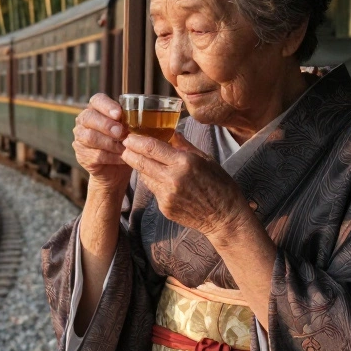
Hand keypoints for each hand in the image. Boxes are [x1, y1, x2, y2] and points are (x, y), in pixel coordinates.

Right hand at [72, 93, 131, 188]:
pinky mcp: (81, 156)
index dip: (106, 106)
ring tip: (125, 147)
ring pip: (90, 137)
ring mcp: (80, 139)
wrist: (115, 169)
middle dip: (106, 125)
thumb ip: (130, 121)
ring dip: (110, 143)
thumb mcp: (128, 129)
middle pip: (88, 117)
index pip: (96, 100)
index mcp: (96, 109)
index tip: (118, 113)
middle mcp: (84, 122)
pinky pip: (96, 155)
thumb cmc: (124, 143)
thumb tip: (144, 117)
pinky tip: (122, 157)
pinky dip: (112, 157)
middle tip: (121, 132)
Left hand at [120, 132, 250, 239]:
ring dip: (140, 167)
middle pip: (141, 162)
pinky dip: (153, 181)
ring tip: (140, 159)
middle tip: (125, 146)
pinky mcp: (164, 207)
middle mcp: (172, 179)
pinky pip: (153, 189)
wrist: (224, 217)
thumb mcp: (206, 159)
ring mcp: (166, 195)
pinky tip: (159, 178)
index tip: (129, 137)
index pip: (151, 148)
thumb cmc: (220, 185)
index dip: (136, 141)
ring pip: (144, 176)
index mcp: (184, 163)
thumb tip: (171, 133)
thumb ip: (184, 146)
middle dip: (129, 153)